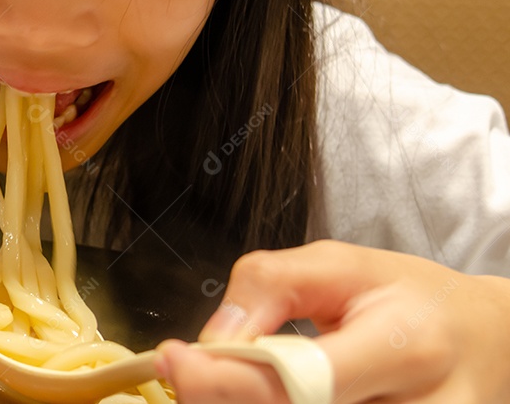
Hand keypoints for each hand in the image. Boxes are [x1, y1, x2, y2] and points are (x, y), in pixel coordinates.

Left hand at [157, 240, 509, 402]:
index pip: (304, 381)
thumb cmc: (412, 298)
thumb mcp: (342, 262)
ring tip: (225, 381)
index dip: (228, 380)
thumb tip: (214, 338)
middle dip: (226, 401)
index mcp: (407, 344)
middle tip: (185, 374)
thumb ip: (271, 285)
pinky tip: (258, 395)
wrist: (490, 342)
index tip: (175, 359)